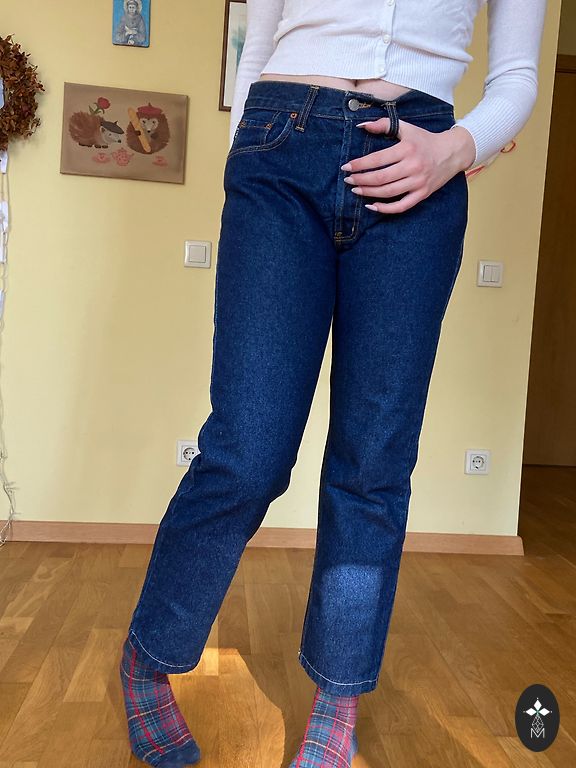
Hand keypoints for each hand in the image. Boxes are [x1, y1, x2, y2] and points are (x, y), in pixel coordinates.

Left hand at [341, 118, 475, 213]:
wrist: (452, 152)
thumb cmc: (425, 140)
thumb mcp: (406, 128)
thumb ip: (383, 125)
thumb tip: (362, 126)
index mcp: (407, 149)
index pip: (377, 159)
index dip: (360, 164)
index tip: (347, 167)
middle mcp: (413, 166)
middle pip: (381, 178)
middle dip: (361, 180)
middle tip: (348, 180)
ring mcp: (418, 182)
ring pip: (388, 192)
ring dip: (369, 193)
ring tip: (356, 191)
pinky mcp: (422, 194)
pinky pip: (401, 206)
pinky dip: (385, 209)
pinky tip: (372, 206)